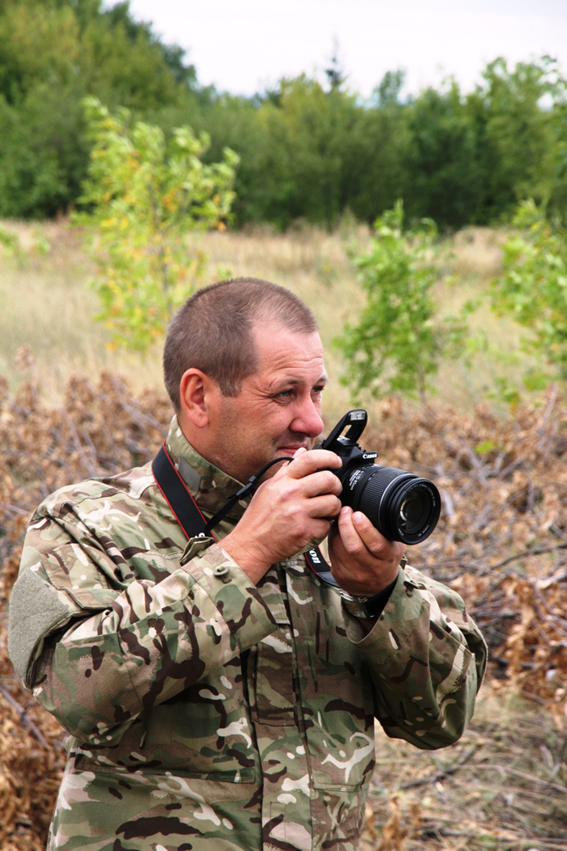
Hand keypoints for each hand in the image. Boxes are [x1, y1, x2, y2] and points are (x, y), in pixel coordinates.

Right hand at [221, 448, 342, 583]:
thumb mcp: (268, 487)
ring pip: (333, 503)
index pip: (311, 459)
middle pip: (328, 480)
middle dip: (336, 486)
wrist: (251, 543)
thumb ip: (287, 470)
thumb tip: (302, 453)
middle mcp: (290, 493)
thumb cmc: (259, 517)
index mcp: (283, 481)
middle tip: (332, 491)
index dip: (329, 457)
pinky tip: (316, 525)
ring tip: (324, 511)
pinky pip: (327, 525)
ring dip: (333, 507)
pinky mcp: (304, 530)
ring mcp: (298, 512)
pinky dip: (325, 526)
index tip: (336, 462)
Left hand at [328, 506, 404, 596]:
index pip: (376, 544)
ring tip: (339, 517)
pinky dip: (331, 539)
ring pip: (339, 549)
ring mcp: (355, 574)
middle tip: (345, 510)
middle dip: (346, 525)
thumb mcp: (395, 545)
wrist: (378, 587)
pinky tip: (335, 531)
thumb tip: (376, 506)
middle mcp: (372, 568)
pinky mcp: (341, 576)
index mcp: (388, 558)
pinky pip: (332, 554)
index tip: (357, 513)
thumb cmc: (386, 559)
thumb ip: (389, 530)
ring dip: (336, 530)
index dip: (365, 528)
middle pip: (354, 546)